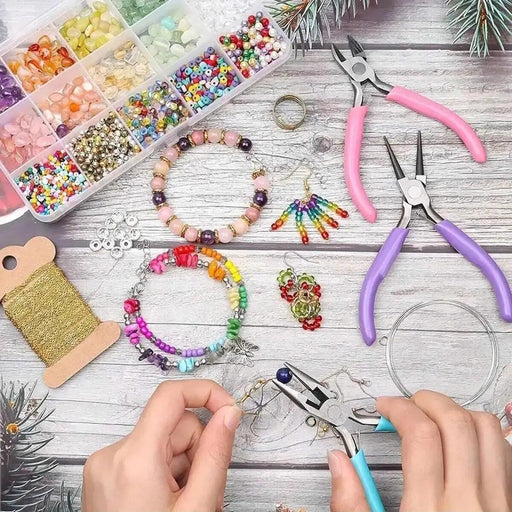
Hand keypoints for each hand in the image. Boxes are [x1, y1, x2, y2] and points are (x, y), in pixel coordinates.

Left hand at [82, 379, 241, 511]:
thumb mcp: (198, 507)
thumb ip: (216, 454)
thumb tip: (229, 413)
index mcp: (134, 458)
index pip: (171, 395)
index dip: (206, 393)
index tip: (230, 411)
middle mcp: (112, 455)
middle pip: (172, 424)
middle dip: (196, 449)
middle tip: (200, 489)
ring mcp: (104, 465)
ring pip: (163, 441)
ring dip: (182, 465)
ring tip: (183, 503)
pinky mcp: (104, 475)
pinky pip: (148, 455)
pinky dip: (165, 472)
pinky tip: (167, 502)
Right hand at [328, 390, 511, 511]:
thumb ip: (351, 504)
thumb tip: (340, 462)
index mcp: (431, 511)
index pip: (421, 434)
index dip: (398, 408)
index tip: (384, 408)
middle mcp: (471, 504)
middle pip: (457, 423)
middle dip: (427, 400)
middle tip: (407, 405)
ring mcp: (499, 506)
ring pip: (489, 432)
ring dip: (458, 413)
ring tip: (435, 418)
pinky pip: (506, 456)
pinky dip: (483, 436)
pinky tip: (462, 445)